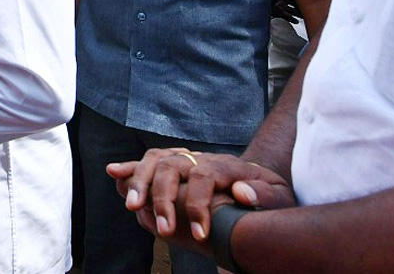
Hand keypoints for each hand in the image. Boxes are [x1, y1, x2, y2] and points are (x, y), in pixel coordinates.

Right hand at [109, 148, 294, 243]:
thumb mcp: (280, 196)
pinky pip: (149, 162)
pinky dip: (130, 167)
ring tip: (132, 206)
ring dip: (140, 182)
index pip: (203, 177)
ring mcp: (185, 159)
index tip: (201, 236)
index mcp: (225, 166)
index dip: (198, 206)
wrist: (261, 182)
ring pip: (155, 160)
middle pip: (171, 165)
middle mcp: (200, 158)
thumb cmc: (269, 194)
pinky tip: (114, 174)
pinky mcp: (175, 165)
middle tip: (162, 228)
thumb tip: (240, 193)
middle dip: (162, 196)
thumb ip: (264, 195)